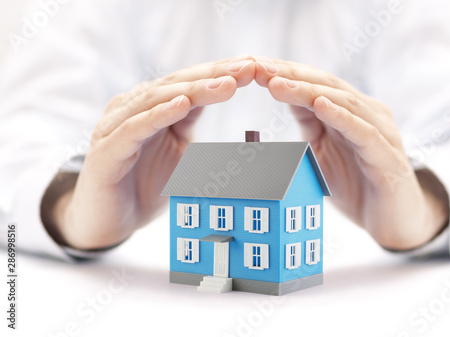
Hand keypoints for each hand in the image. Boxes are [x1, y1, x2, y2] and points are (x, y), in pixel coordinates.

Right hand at [42, 56, 255, 249]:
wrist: (108, 221)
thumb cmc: (144, 183)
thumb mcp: (177, 149)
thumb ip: (189, 123)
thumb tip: (220, 101)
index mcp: (150, 107)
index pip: (189, 83)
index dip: (220, 73)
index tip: (252, 66)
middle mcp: (132, 109)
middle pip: (176, 85)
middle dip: (214, 75)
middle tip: (247, 68)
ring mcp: (115, 127)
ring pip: (156, 100)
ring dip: (193, 90)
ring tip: (225, 84)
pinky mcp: (106, 151)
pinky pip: (134, 129)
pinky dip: (158, 115)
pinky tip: (182, 105)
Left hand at [255, 57, 449, 249]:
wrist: (394, 222)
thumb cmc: (357, 184)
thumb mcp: (323, 150)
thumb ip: (310, 124)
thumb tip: (283, 97)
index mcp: (351, 111)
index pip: (316, 83)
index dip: (286, 73)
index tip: (254, 66)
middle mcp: (368, 114)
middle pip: (327, 86)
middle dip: (291, 76)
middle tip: (259, 68)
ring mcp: (381, 133)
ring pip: (344, 103)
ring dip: (308, 91)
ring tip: (278, 83)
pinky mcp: (388, 157)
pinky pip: (364, 132)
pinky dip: (342, 117)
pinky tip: (320, 105)